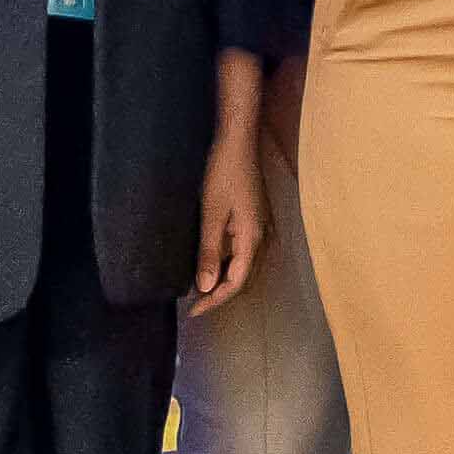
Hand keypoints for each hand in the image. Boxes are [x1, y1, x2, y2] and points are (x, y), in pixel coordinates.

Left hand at [188, 117, 264, 316]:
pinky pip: (240, 250)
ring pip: (241, 264)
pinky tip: (208, 260)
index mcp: (252, 238)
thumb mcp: (211, 215)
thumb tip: (205, 287)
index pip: (236, 282)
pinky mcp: (252, 218)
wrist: (238, 142)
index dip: (215, 300)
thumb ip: (209, 252)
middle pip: (243, 277)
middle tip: (194, 304)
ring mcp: (258, 226)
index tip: (193, 311)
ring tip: (198, 287)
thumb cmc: (223, 174)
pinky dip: (224, 262)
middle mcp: (260, 237)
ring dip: (222, 279)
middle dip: (220, 294)